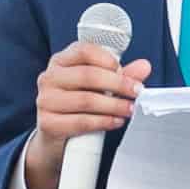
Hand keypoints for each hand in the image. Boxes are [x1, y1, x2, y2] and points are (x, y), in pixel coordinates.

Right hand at [21, 42, 149, 188]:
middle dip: (118, 84)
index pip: (84, 51)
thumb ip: (121, 75)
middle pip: (87, 75)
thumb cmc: (79, 105)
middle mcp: (49, 77)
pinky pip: (80, 122)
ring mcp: (45, 100)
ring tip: (129, 109)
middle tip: (136, 92)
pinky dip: (102, 122)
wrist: (56, 138)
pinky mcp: (47, 123)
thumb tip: (144, 66)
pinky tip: (115, 121)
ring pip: (86, 100)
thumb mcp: (99, 86)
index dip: (108, 60)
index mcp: (61, 61)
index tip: (126, 72)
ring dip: (113, 105)